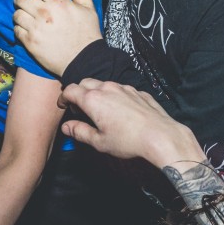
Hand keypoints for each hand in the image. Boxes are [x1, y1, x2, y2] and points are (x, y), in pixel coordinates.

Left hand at [12, 0, 100, 76]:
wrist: (84, 60)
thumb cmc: (87, 33)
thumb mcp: (88, 8)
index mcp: (58, 2)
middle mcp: (44, 13)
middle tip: (25, 2)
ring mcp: (35, 28)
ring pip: (16, 14)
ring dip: (19, 14)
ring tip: (25, 17)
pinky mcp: (30, 43)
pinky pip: (16, 30)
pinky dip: (19, 28)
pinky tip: (26, 30)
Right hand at [59, 78, 203, 167]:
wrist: (159, 135)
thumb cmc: (127, 141)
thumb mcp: (99, 141)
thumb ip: (80, 132)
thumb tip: (66, 127)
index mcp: (93, 100)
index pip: (71, 90)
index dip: (64, 97)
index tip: (63, 106)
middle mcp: (107, 88)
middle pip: (85, 82)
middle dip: (79, 92)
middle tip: (79, 108)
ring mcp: (124, 88)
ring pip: (104, 84)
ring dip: (97, 93)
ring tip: (99, 110)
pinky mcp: (137, 91)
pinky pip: (120, 89)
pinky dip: (113, 96)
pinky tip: (119, 110)